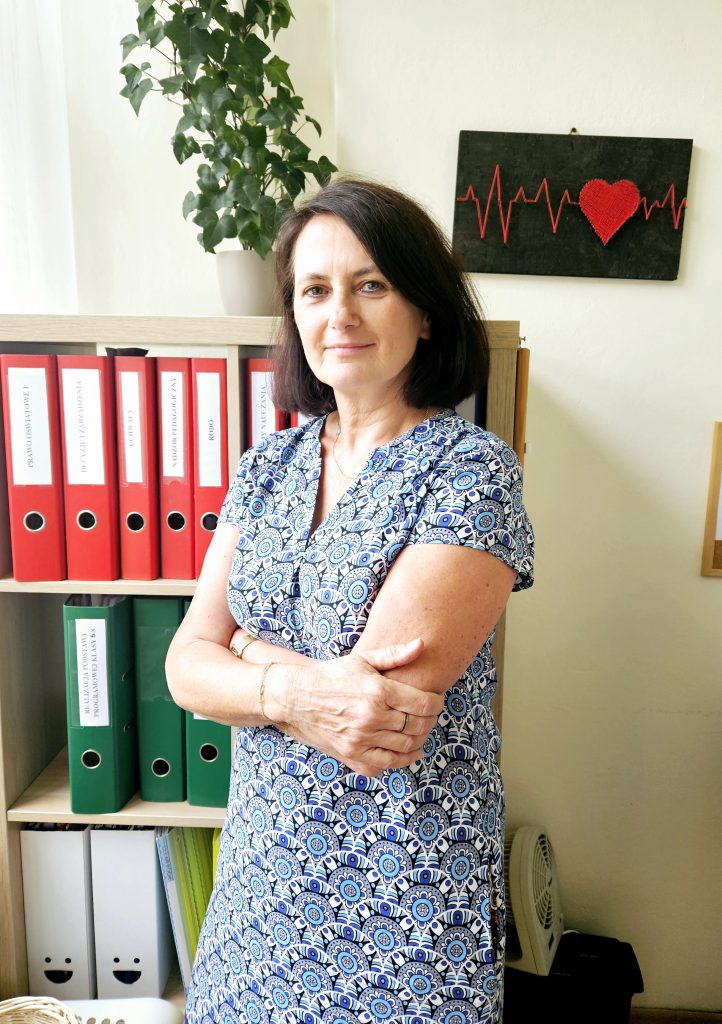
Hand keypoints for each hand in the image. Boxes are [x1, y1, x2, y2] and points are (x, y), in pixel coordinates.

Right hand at [280, 638, 442, 777]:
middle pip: (418, 726)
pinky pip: (385, 765)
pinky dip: (400, 760)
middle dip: (429, 721)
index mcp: (378, 692)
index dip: (437, 704)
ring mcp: (361, 739)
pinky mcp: (351, 755)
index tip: (436, 701)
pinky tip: (404, 751)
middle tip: (428, 716)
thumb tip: (422, 644)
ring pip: (406, 747)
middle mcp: (371, 717)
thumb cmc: (332, 675)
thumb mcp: (363, 660)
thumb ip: (394, 655)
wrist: (296, 697)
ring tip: (418, 731)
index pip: (425, 704)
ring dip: (418, 740)